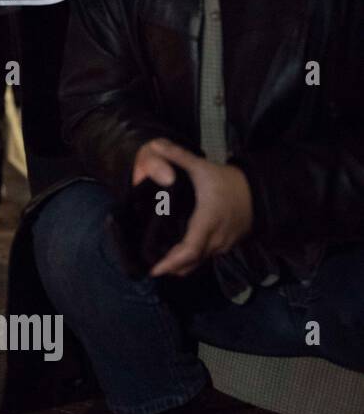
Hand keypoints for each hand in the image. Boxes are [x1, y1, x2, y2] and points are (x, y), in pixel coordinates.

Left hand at [133, 139, 253, 276]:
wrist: (260, 191)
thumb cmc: (229, 181)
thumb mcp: (202, 167)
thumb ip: (178, 156)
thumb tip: (156, 143)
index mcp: (207, 221)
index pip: (190, 249)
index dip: (172, 262)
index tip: (155, 270)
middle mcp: (216, 238)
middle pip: (192, 262)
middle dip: (172, 268)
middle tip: (153, 270)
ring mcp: (223, 245)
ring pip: (200, 263)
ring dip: (181, 267)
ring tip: (161, 267)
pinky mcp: (227, 245)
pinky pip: (207, 259)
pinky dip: (192, 261)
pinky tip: (179, 258)